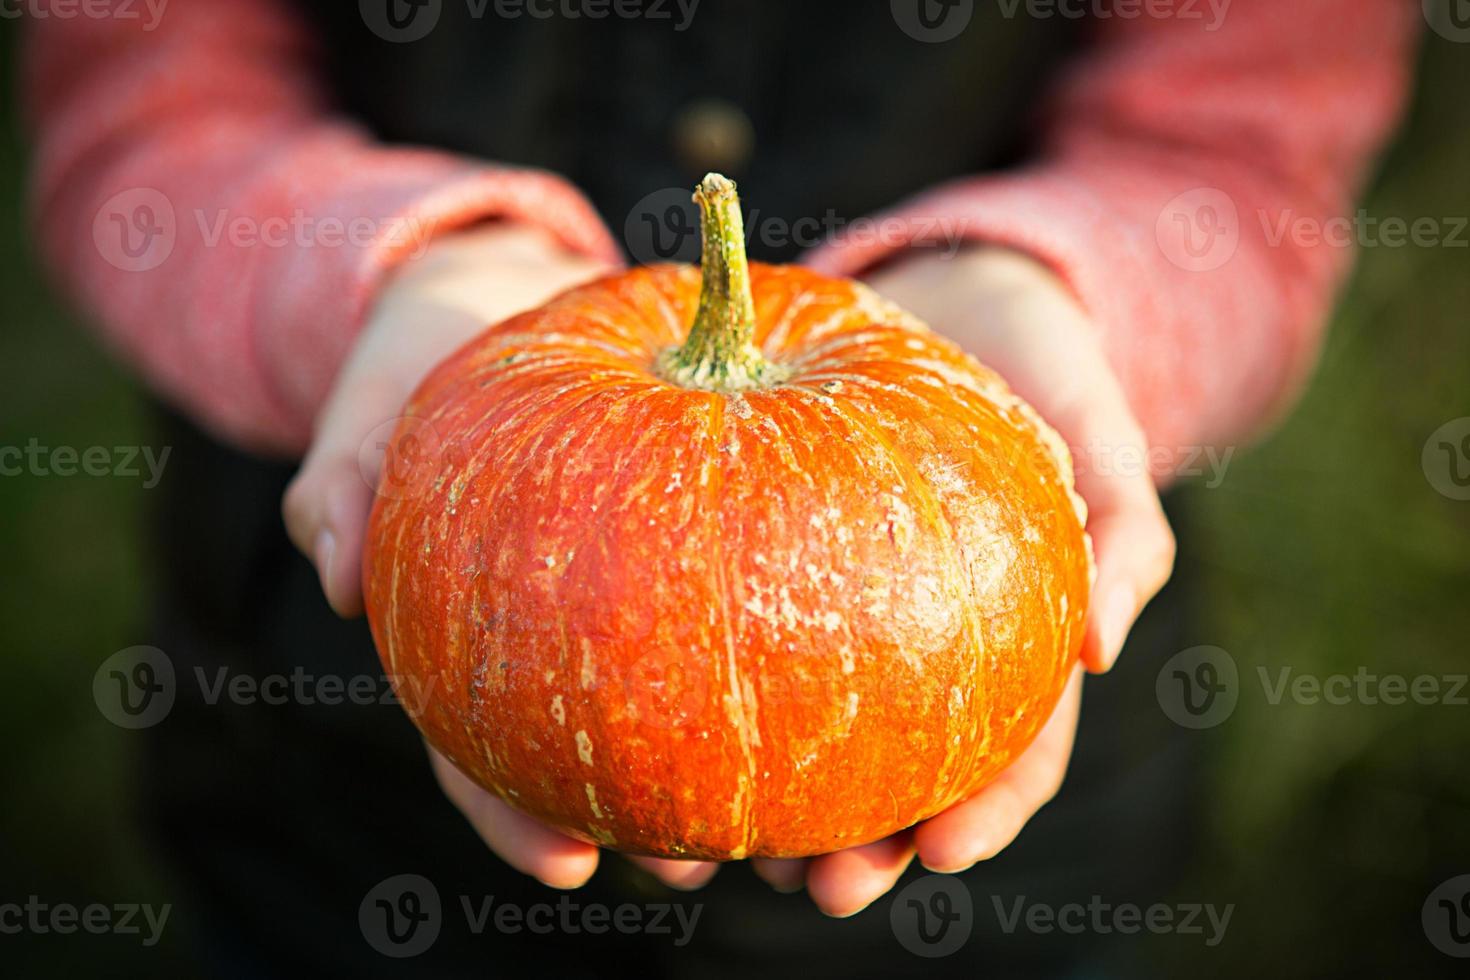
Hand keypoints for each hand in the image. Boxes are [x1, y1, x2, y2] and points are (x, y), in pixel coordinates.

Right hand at [282, 223, 717, 891]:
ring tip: (783, 822)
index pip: (476, 745)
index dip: (511, 814)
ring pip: (674, 699)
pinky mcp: (693, 537)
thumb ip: (342, 481)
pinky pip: (734, 599)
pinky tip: (830, 684)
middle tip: (695, 866)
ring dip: (727, 768)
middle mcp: (552, 624)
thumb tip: (338, 579)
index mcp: (467, 628)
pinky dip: (778, 647)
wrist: (500, 293)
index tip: (565, 865)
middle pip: (589, 751)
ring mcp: (621, 588)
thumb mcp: (369, 405)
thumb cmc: (422, 353)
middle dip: (640, 821)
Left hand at [749, 246, 1174, 915]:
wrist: (949, 290)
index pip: (1018, 742)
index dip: (990, 807)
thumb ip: (1121, 518)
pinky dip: (729, 702)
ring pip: (828, 731)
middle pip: (910, 766)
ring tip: (736, 859)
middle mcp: (935, 632)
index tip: (947, 855)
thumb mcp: (1093, 416)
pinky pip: (757, 645)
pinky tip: (678, 740)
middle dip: (876, 842)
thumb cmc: (1036, 353)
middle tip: (828, 891)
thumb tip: (1103, 644)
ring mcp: (862, 608)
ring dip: (790, 807)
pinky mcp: (791, 569)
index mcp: (1017, 625)